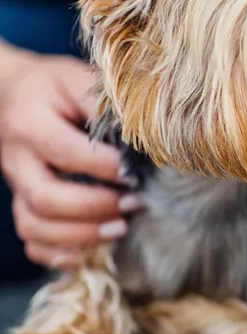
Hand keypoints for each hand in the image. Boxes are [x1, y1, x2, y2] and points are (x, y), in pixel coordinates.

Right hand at [0, 49, 140, 268]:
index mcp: (30, 122)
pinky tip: (92, 250)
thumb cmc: (57, 88)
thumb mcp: (77, 79)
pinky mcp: (22, 204)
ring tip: (121, 228)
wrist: (12, 95)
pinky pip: (32, 241)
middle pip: (45, 197)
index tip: (137, 173)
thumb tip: (145, 133)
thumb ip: (104, 104)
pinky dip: (60, 253)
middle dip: (94, 207)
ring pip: (35, 225)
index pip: (65, 151)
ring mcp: (17, 186)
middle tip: (134, 204)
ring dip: (81, 235)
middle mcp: (17, 158)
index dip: (103, 167)